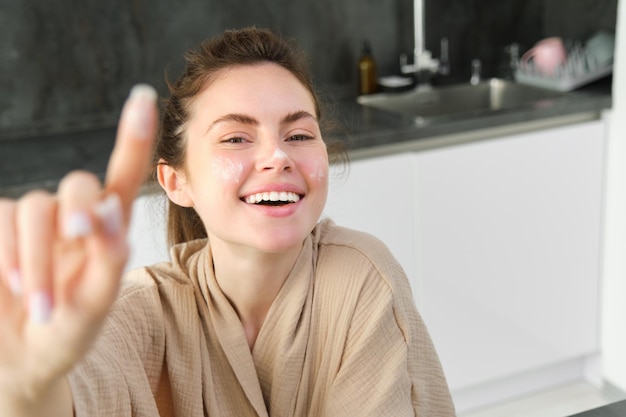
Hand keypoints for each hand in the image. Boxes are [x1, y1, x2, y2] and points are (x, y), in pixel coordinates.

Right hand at [0, 85, 157, 410]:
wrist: (17, 361)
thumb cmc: (67, 334)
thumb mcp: (97, 302)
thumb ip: (109, 256)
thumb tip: (113, 206)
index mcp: (107, 231)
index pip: (124, 176)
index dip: (133, 137)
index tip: (142, 95)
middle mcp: (73, 218)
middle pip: (77, 184)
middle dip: (77, 212)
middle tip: (80, 238)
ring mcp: (33, 222)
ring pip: (32, 206)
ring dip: (34, 258)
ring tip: (41, 307)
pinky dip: (5, 256)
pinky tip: (10, 288)